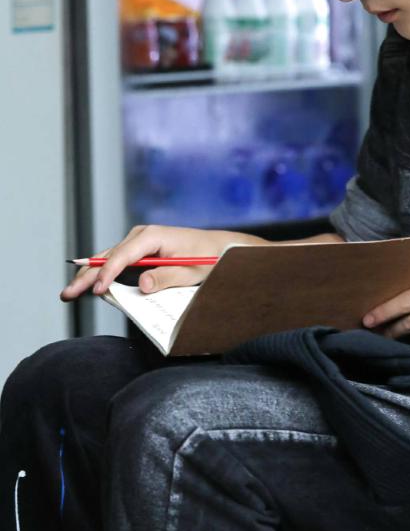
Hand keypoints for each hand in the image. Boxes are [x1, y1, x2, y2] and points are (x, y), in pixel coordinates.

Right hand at [60, 224, 232, 300]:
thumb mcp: (190, 271)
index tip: (96, 291)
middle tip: (67, 294)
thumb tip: (142, 285)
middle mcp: (141, 236)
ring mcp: (138, 242)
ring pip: (107, 259)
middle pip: (107, 257)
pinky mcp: (140, 251)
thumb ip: (165, 278)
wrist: (220, 248)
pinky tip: (90, 286)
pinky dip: (103, 274)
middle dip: (86, 276)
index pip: (121, 256)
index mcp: (152, 236)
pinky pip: (117, 262)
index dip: (107, 275)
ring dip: (89, 275)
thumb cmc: (207, 258)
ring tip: (70, 292)